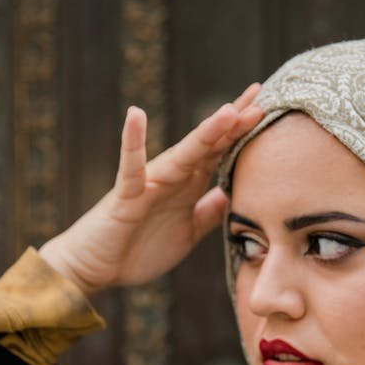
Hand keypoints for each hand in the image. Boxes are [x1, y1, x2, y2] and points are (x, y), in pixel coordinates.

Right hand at [39, 85, 264, 294]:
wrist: (98, 269)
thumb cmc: (138, 249)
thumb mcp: (188, 233)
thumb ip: (210, 212)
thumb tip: (233, 193)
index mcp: (188, 186)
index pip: (220, 153)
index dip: (242, 132)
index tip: (267, 107)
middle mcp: (172, 178)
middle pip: (207, 145)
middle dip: (233, 123)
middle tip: (259, 95)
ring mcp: (149, 183)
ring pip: (182, 154)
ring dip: (204, 133)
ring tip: (227, 111)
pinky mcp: (126, 196)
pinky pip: (131, 168)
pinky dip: (132, 142)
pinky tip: (136, 115)